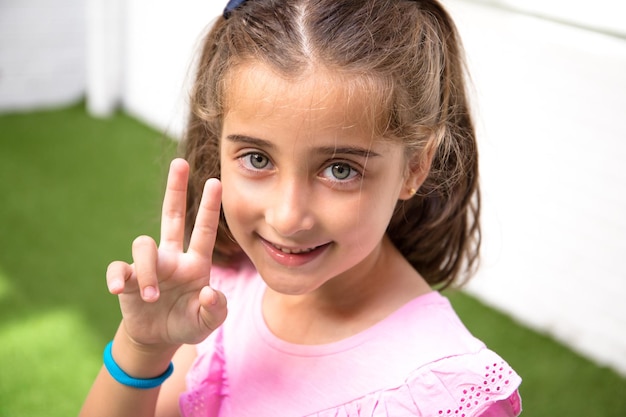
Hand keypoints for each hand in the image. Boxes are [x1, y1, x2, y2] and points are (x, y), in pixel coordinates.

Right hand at [106, 158, 226, 347]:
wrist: (159, 338)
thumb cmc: (188, 323)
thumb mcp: (207, 322)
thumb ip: (215, 310)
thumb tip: (210, 292)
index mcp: (196, 264)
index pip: (204, 231)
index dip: (210, 207)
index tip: (216, 181)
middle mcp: (172, 257)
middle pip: (172, 215)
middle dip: (176, 189)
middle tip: (180, 162)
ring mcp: (149, 266)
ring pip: (143, 246)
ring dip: (146, 272)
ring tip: (152, 298)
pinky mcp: (127, 279)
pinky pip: (118, 268)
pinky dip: (117, 276)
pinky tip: (119, 290)